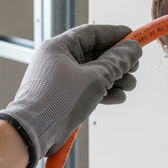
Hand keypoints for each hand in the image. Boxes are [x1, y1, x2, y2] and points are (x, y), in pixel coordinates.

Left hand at [0, 24, 141, 167]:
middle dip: (117, 61)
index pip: (92, 33)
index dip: (115, 35)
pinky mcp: (63, 96)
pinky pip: (87, 87)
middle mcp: (58, 60)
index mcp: (59, 47)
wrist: (32, 133)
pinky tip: (118, 97)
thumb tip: (133, 49)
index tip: (134, 37)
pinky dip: (104, 91)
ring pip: (93, 72)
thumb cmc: (56, 102)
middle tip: (135, 66)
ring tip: (130, 85)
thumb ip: (116, 62)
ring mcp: (60, 78)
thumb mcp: (94, 79)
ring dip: (114, 78)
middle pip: (95, 53)